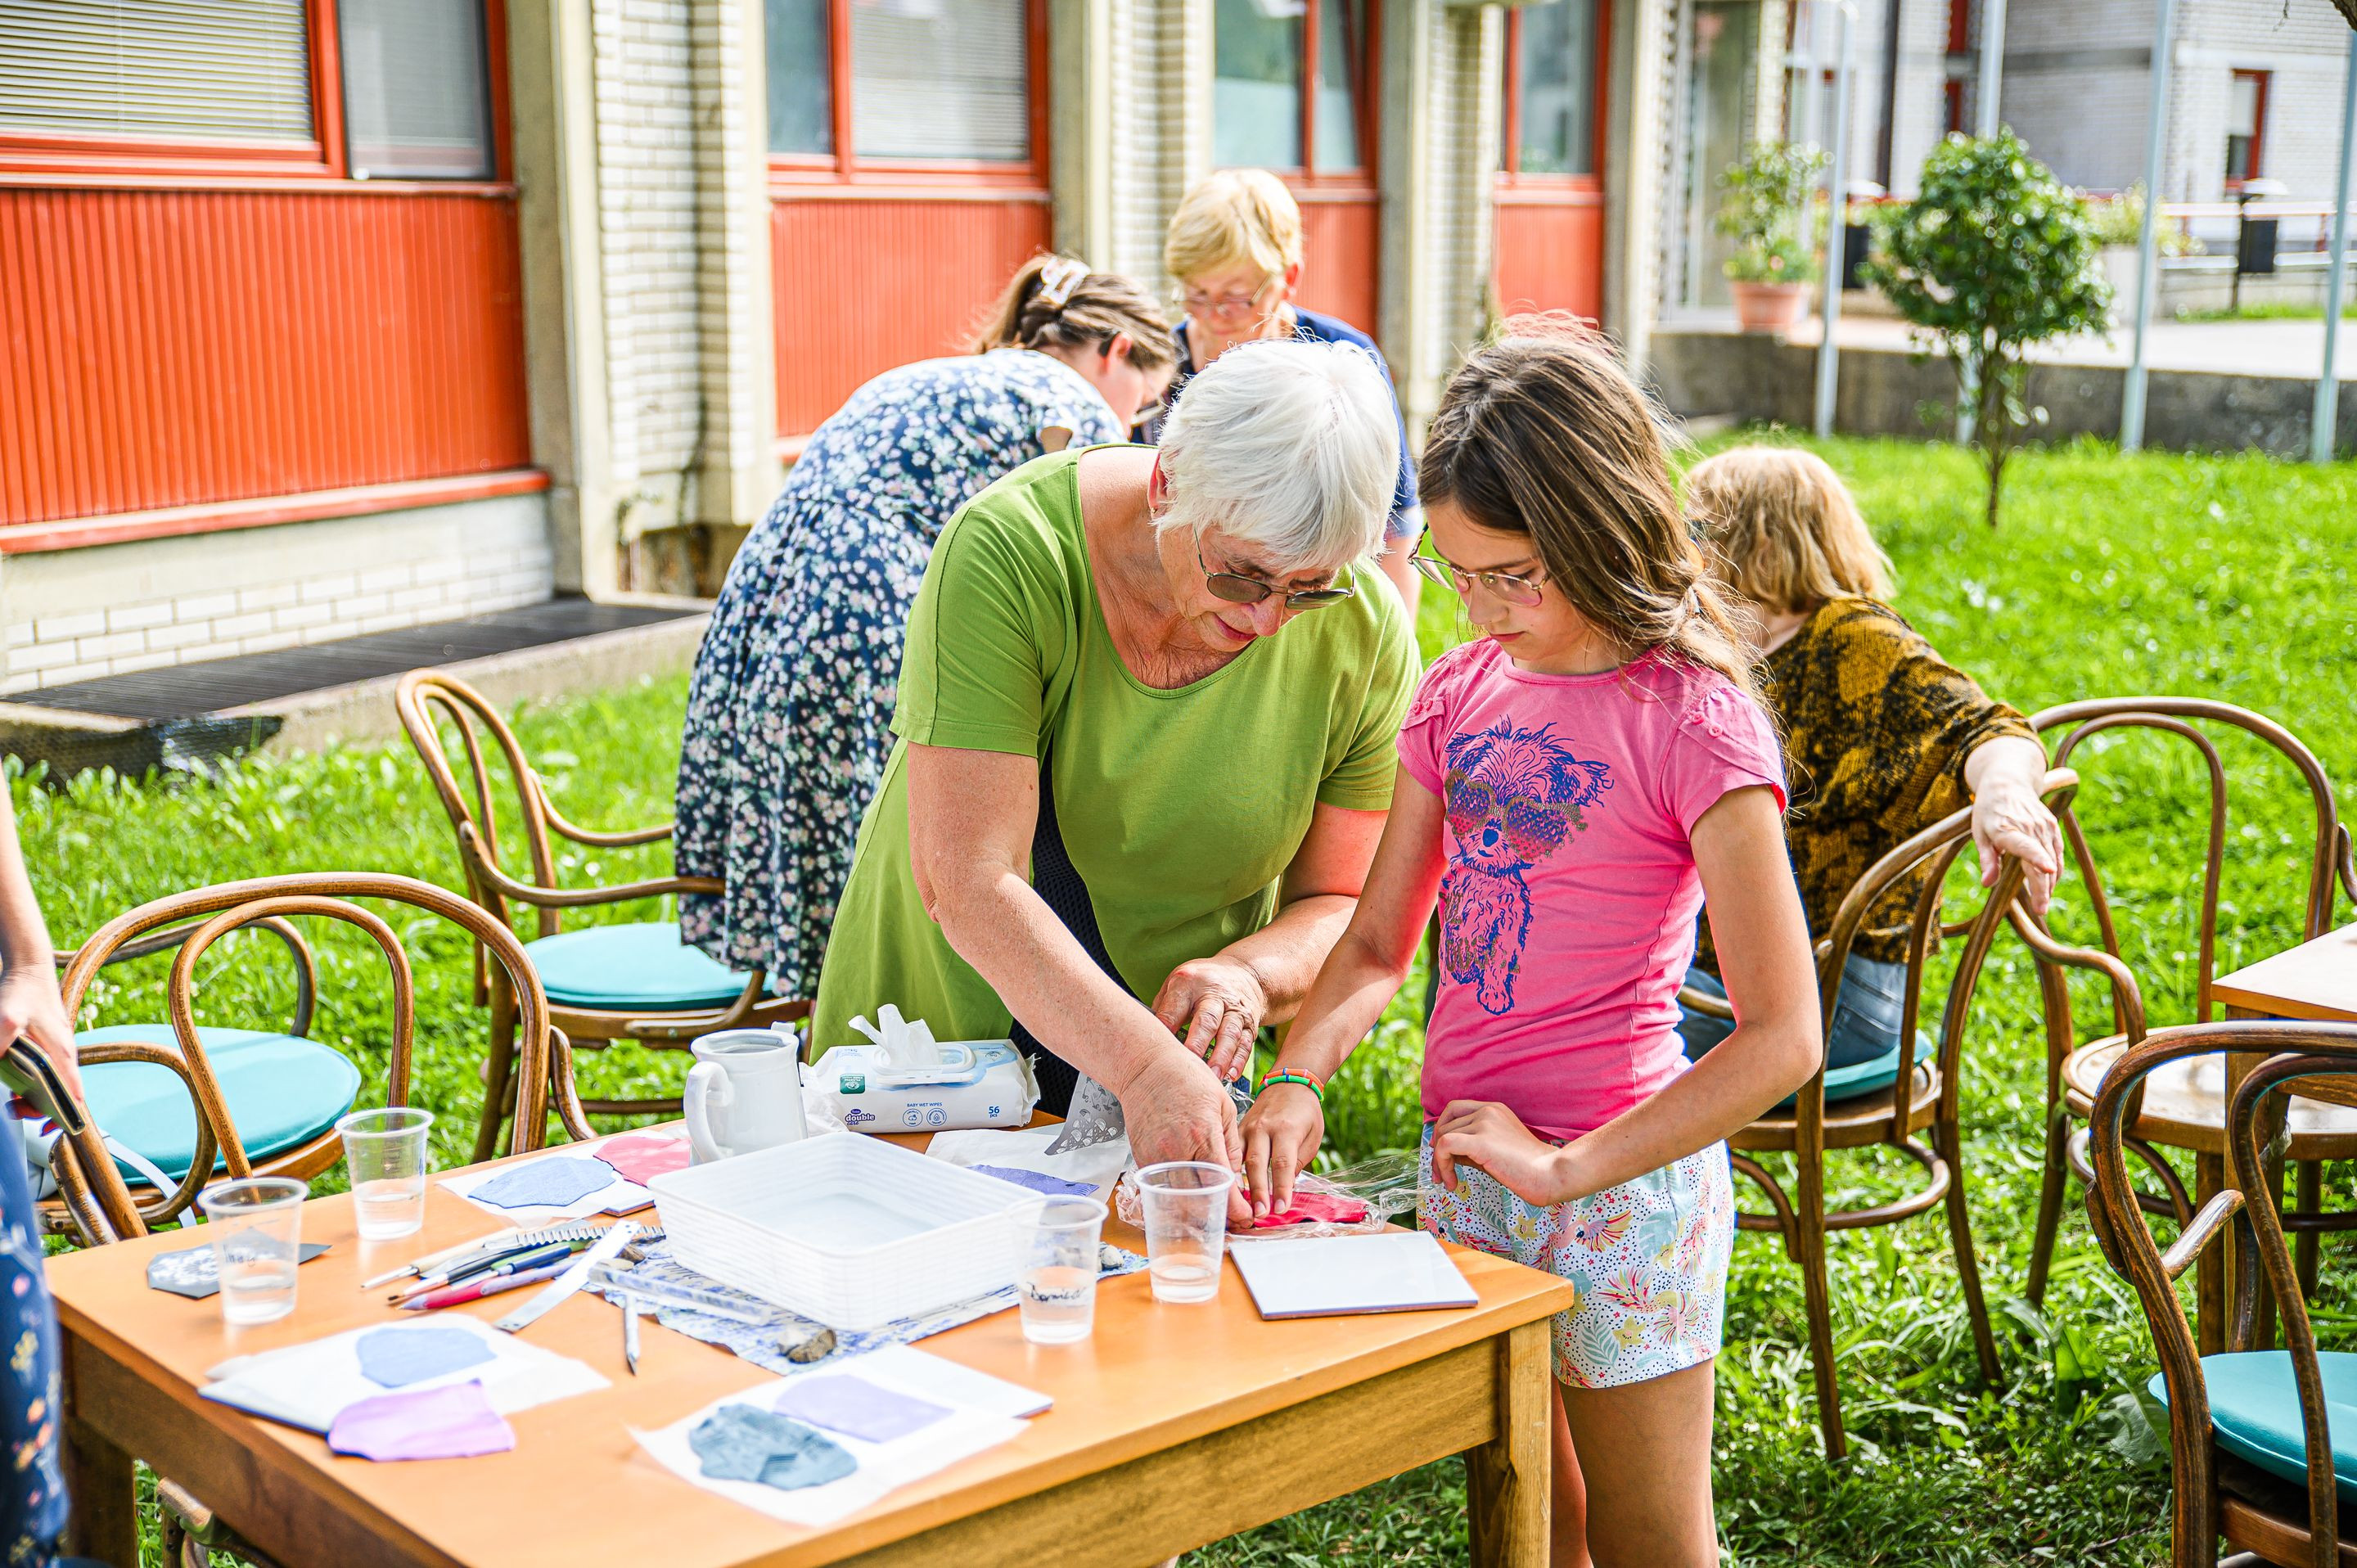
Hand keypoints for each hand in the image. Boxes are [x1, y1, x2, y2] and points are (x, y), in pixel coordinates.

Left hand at [0, 964, 80, 1103]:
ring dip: (35, 1096)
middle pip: (62, 1094)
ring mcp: (57, 1050)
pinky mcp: (47, 1044)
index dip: (65, 1117)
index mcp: (62, 1054)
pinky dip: (32, 1082)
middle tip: (13, 1109)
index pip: (73, 1096)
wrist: (29, 968)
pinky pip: (45, 1071)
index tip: (45, 1130)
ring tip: (12, 1100)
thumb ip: (1, 1046)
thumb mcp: (6, 1020)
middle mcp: (64, 1055)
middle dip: (40, 1109)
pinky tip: (14, 1081)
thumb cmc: (23, 992)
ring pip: (53, 1083)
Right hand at [1116, 1046, 1252, 1224]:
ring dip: (1197, 1213)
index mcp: (1203, 1135)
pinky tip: (1190, 1198)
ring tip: (1213, 1212)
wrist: (1146, 1067)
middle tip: (1233, 1219)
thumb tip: (1237, 1176)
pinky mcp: (1142, 1159)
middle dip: (1218, 1215)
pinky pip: (1160, 1189)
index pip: (1222, 1184)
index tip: (1248, 1216)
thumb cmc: (1187, 1078)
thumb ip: (1232, 1143)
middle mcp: (1177, 1151)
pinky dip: (1176, 1199)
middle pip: (1198, 1201)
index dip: (1237, 1208)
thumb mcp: (1223, 1105)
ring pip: (1177, 1201)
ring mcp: (1156, 1157)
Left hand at [1149, 954, 1267, 1083]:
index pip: (1175, 1006)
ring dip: (1221, 1057)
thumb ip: (1163, 1007)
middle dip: (1198, 1043)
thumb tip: (1147, 1037)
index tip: (1159, 1045)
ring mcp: (1235, 1008)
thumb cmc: (1201, 982)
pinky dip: (1238, 1061)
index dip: (1167, 1025)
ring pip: (1229, 1033)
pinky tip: (1230, 1075)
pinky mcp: (1249, 1023)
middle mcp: (1214, 993)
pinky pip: (1246, 1043)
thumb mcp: (1177, 981)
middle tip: (1189, 1063)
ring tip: (1212, 1076)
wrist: (1244, 973)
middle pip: (1207, 1019)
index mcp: (1190, 982)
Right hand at [1238, 1081, 1324, 1218]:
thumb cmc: (1305, 1112)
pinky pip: (1232, 1153)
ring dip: (1239, 1185)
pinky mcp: (1238, 1130)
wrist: (1289, 1083)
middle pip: (1257, 1164)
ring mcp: (1247, 1128)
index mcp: (1286, 1128)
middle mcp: (1263, 1127)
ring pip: (1239, 1160)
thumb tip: (1285, 1186)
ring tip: (1241, 1207)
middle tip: (1258, 1214)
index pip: (1282, 1163)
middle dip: (1257, 1191)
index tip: (1280, 1208)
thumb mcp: (1312, 1136)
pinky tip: (1230, 1189)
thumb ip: (1298, 1161)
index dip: (1281, 1188)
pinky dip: (1230, 1172)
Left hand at [1429, 1100, 1573, 1207]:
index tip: (1442, 1154)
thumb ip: (1471, 1147)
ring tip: (1449, 1182)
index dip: (1442, 1129)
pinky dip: (1441, 1164)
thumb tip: (1445, 1154)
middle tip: (1440, 1173)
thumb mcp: (1494, 1150)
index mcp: (1493, 1109)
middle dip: (1437, 1150)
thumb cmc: (1527, 1168)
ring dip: (1439, 1163)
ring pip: (1443, 1136)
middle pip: (1445, 1123)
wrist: (1550, 1174)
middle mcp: (1487, 1110)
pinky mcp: (1481, 1140)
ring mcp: (1484, 1122)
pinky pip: (1445, 1146)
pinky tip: (1452, 1182)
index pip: (1454, 1110)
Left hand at [1970, 779, 2062, 916]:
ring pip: (2052, 861)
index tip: (2047, 870)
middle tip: (2040, 910)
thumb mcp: (1979, 833)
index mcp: (2007, 830)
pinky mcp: (2053, 827)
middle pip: (2042, 862)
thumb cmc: (1988, 811)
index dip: (2037, 858)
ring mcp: (2044, 826)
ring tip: (2042, 903)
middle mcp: (2030, 828)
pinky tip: (2049, 884)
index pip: (2025, 846)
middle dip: (2043, 889)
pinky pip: (2057, 853)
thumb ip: (1987, 859)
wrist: (2007, 784)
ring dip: (2050, 883)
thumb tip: (1988, 884)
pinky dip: (2055, 870)